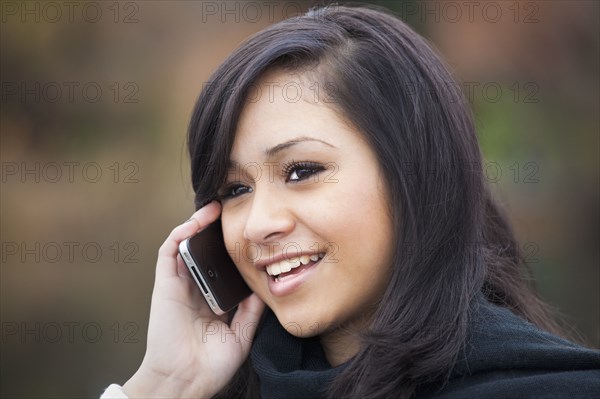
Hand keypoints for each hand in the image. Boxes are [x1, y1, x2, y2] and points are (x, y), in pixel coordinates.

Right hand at [123, 201, 264, 397]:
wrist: (187, 380)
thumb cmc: (211, 364)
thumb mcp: (241, 334)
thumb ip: (250, 310)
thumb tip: (263, 286)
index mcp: (211, 301)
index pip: (220, 267)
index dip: (230, 250)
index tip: (249, 234)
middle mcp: (194, 290)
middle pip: (204, 252)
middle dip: (215, 231)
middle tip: (234, 212)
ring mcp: (179, 285)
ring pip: (186, 245)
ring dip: (198, 224)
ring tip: (216, 207)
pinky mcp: (165, 284)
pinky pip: (169, 251)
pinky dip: (182, 233)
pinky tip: (198, 221)